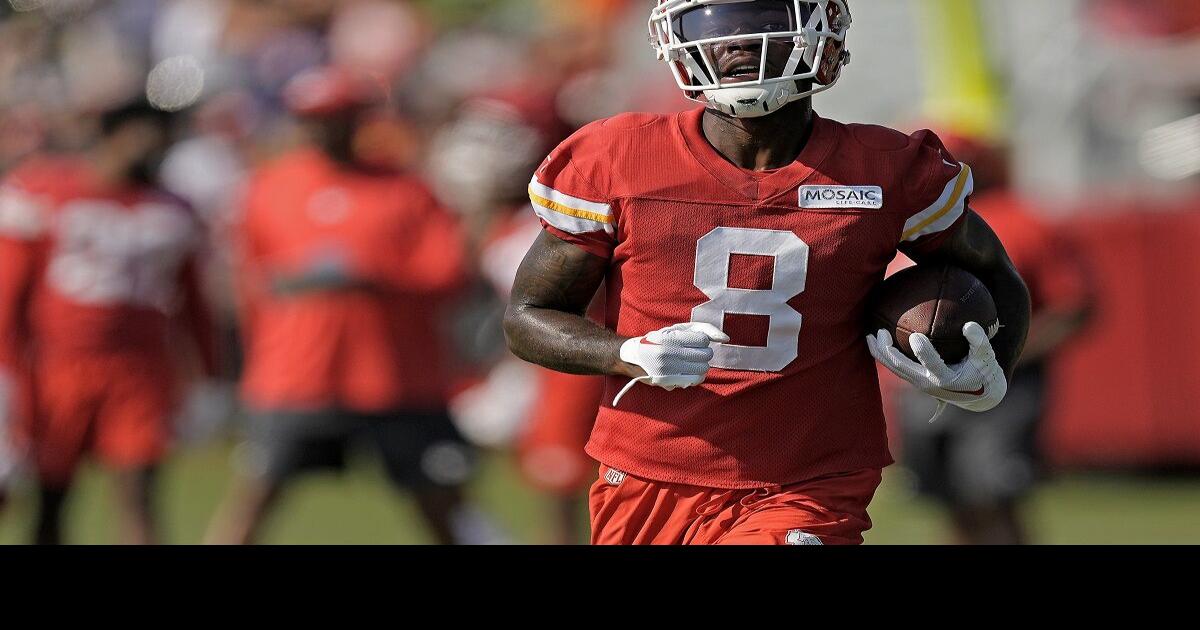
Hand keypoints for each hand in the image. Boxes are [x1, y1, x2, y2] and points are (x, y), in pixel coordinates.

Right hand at [612, 322, 729, 405]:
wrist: (632, 357)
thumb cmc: (658, 340)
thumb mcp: (676, 329)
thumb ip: (703, 329)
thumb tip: (726, 339)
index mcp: (670, 337)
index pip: (703, 340)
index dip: (702, 341)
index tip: (695, 342)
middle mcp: (668, 353)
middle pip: (705, 355)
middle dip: (704, 353)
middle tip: (694, 353)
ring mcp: (668, 369)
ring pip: (703, 368)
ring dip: (701, 365)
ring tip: (692, 362)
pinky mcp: (667, 381)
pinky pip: (695, 380)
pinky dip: (697, 376)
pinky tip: (690, 372)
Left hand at [866, 321, 1006, 413]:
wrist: (979, 397)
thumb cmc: (984, 374)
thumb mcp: (987, 358)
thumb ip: (979, 342)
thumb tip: (969, 325)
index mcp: (945, 379)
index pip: (932, 365)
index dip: (923, 352)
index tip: (916, 336)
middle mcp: (928, 383)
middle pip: (900, 368)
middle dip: (887, 351)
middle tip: (880, 332)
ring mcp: (919, 383)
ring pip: (893, 369)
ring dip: (880, 353)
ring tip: (870, 336)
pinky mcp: (916, 380)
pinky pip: (896, 367)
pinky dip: (886, 355)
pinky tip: (879, 340)